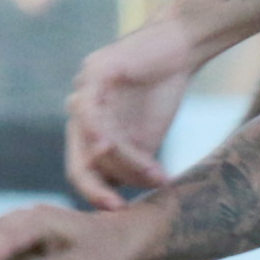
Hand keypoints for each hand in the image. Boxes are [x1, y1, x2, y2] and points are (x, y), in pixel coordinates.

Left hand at [64, 13, 202, 203]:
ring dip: (122, 162)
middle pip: (79, 162)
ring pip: (91, 142)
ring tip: (154, 172)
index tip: (121, 212)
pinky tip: (112, 147)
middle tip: (121, 206)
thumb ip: (131, 167)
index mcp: (87, 132)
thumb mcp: (146, 139)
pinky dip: (100, 132)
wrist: (181, 47)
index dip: (97, 195)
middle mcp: (79, 113)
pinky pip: (90, 110)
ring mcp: (83, 91)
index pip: (83, 172)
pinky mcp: (95, 72)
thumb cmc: (163, 91)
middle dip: (98, 188)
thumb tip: (126, 205)